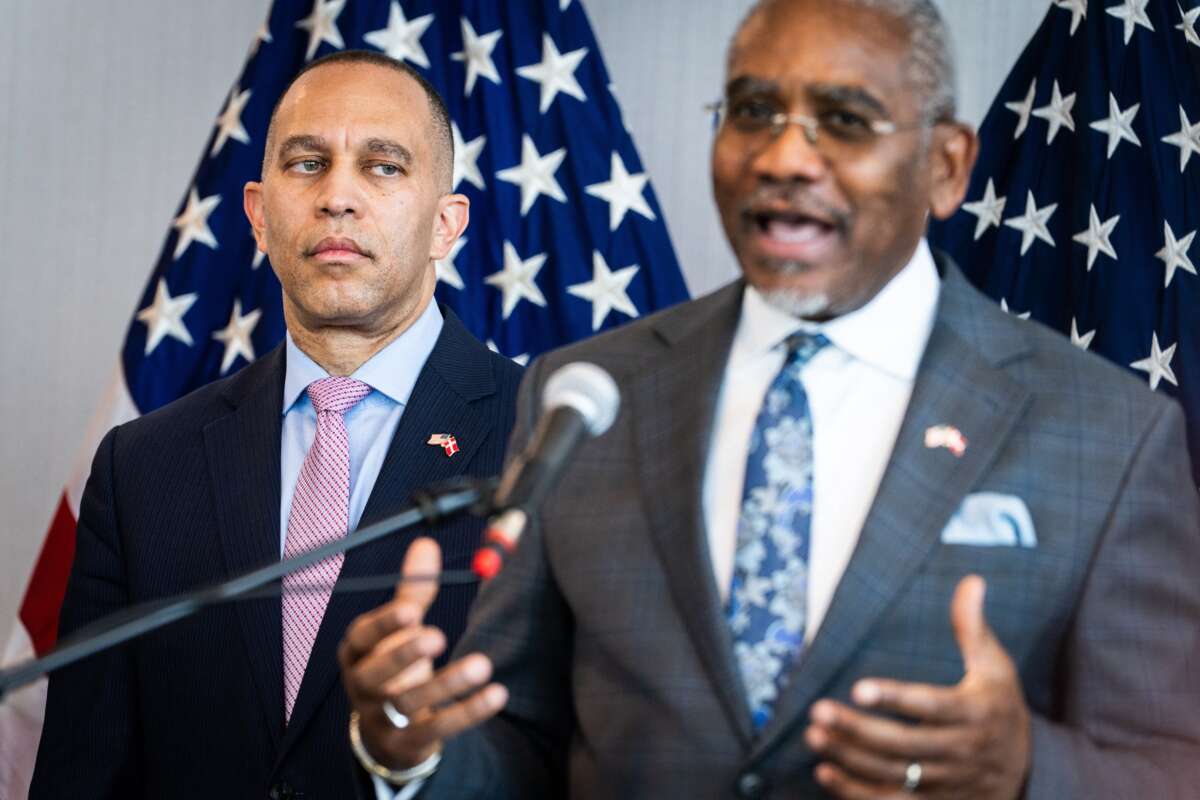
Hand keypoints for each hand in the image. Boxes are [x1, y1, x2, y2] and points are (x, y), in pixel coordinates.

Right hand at [338, 537, 507, 769]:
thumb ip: (412, 592)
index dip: (384, 625)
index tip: (411, 611)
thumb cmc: (394, 666)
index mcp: (358, 653)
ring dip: (446, 683)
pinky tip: (495, 694)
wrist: (385, 731)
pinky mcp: (407, 743)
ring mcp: (382, 718)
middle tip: (438, 636)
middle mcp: (363, 686)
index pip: (362, 637)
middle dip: (405, 654)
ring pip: (407, 703)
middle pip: (375, 673)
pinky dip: (467, 712)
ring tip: (482, 664)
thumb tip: (426, 544)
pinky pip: (436, 729)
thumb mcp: (398, 631)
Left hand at [804, 575, 1030, 798]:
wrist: (1027, 772)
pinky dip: (856, 792)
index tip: (859, 688)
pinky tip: (824, 771)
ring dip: (850, 757)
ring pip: (893, 774)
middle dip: (858, 729)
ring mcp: (946, 783)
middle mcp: (960, 752)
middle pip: (904, 744)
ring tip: (814, 734)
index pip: (931, 706)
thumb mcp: (996, 667)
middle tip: (818, 710)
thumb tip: (971, 581)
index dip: (896, 699)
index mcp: (975, 713)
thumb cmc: (1000, 707)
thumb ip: (973, 627)